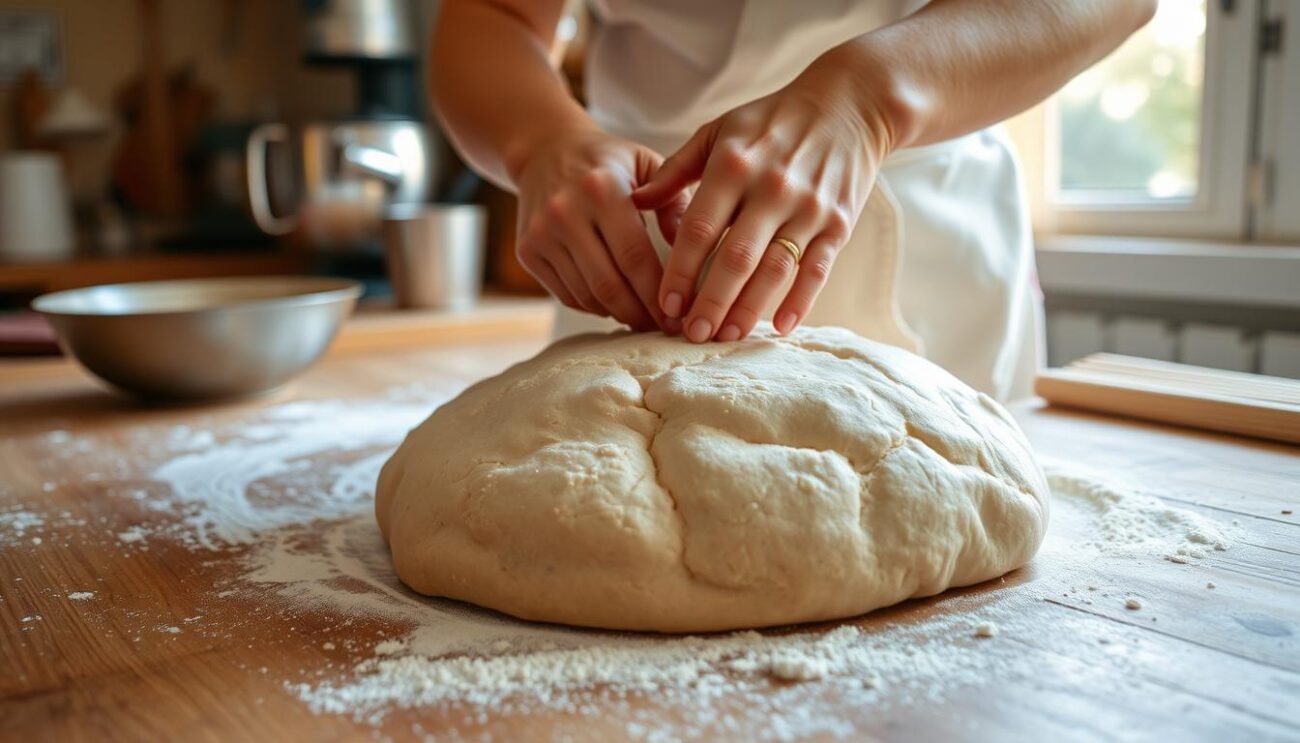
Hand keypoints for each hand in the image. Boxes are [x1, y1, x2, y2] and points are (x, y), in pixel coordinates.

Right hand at [514, 130, 689, 331]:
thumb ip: (675, 203)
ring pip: (587, 295)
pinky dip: (595, 307)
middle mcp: (565, 212)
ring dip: (619, 314)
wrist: (544, 151)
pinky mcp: (527, 251)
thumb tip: (691, 255)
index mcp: (601, 189)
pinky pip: (567, 295)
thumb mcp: (647, 164)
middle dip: (641, 314)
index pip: (635, 257)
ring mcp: (541, 234)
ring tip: (644, 319)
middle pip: (609, 284)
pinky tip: (615, 305)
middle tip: (665, 328)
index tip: (680, 315)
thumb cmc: (608, 162)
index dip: (658, 293)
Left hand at [632, 55, 892, 341]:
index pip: (698, 229)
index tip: (666, 304)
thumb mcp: (719, 131)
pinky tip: (780, 327)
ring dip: (748, 309)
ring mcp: (808, 208)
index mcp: (733, 165)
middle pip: (735, 258)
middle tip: (690, 334)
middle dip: (710, 301)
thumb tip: (635, 202)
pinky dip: (800, 301)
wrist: (848, 105)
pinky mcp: (839, 224)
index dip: (680, 271)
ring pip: (774, 270)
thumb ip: (677, 169)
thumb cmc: (771, 121)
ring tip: (725, 336)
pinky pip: (817, 270)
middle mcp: (771, 188)